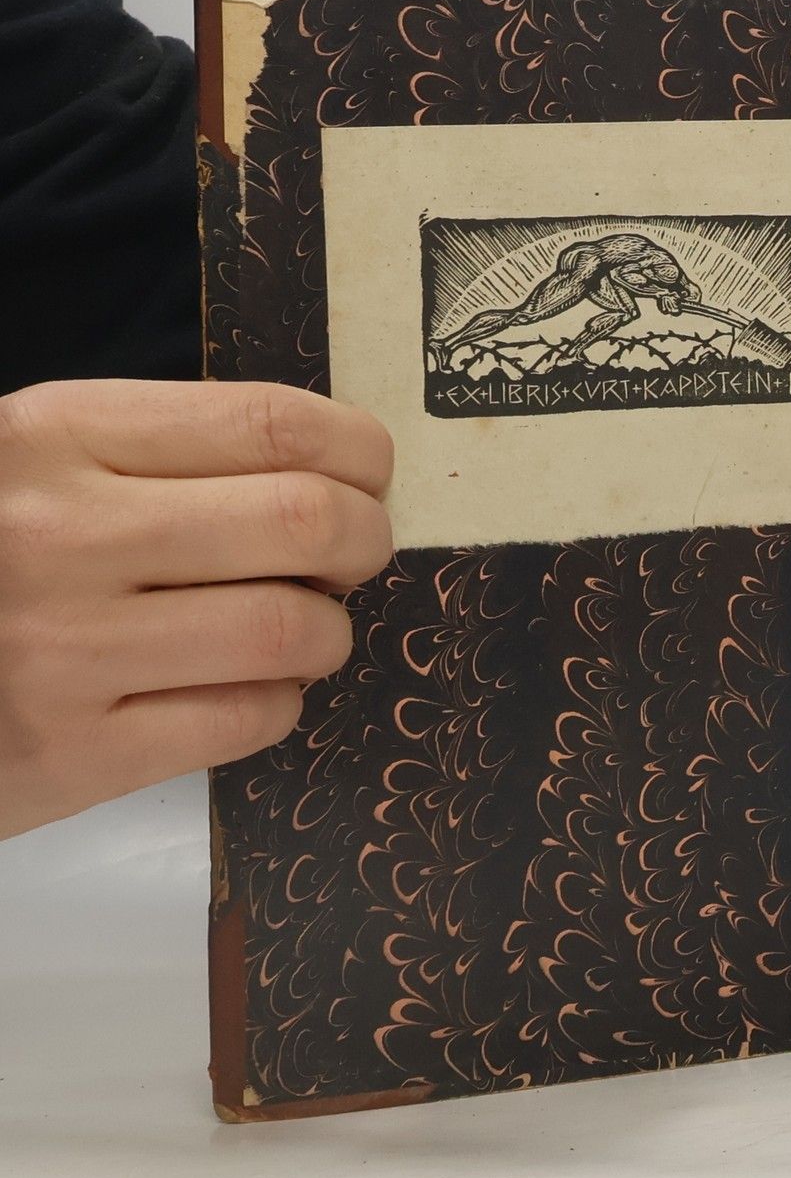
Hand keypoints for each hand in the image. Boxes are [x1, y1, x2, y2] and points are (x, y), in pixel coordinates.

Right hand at [0, 379, 393, 840]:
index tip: (368, 476)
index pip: (272, 422)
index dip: (360, 452)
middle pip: (306, 521)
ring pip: (292, 628)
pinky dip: (277, 702)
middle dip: (365, 540)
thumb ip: (165, 455)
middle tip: (351, 558)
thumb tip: (334, 473)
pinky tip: (241, 687)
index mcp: (58, 438)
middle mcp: (63, 535)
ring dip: (327, 632)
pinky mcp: (74, 755)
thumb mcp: (36, 465)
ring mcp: (66, 650)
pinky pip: (248, 719)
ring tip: (296, 629)